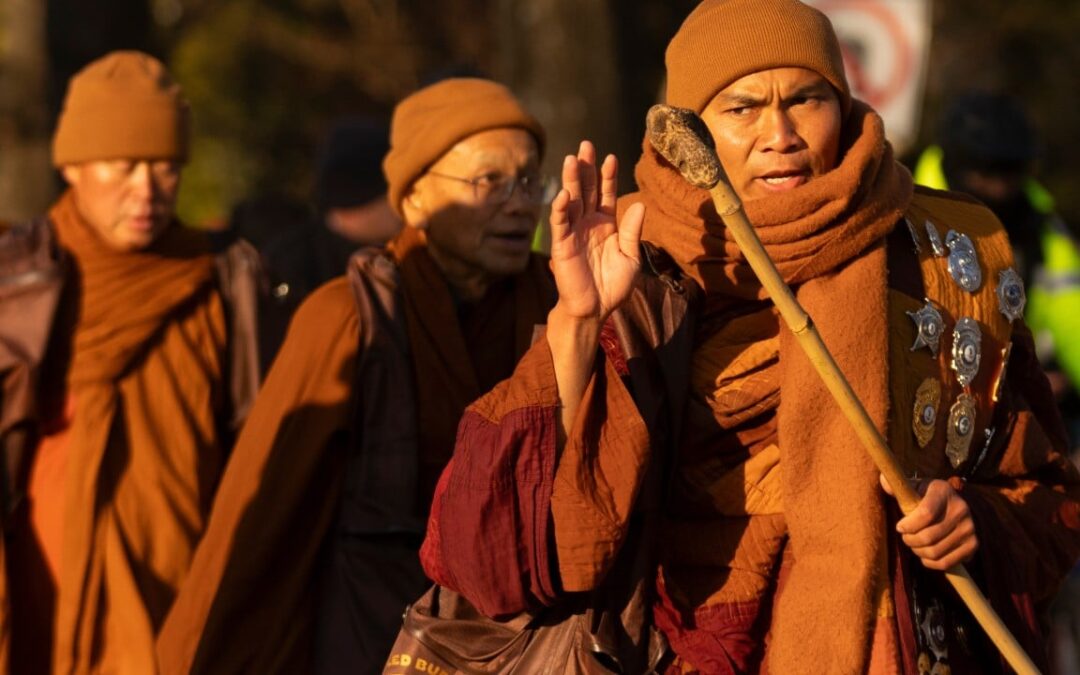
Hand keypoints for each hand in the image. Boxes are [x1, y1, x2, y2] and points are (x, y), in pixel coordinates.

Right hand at [549, 141, 643, 323]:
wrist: (595, 309)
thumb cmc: (613, 286)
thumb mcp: (631, 257)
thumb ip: (633, 231)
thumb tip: (640, 203)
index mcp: (606, 224)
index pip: (605, 194)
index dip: (607, 176)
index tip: (610, 157)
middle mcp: (588, 223)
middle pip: (586, 190)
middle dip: (586, 168)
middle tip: (585, 145)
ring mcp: (573, 232)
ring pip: (572, 201)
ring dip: (571, 181)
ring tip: (572, 159)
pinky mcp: (562, 245)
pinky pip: (560, 224)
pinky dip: (560, 209)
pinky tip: (563, 194)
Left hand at [880, 475, 978, 570]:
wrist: (954, 506)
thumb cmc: (926, 497)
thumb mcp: (914, 487)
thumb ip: (898, 486)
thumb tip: (883, 480)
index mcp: (943, 491)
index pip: (925, 514)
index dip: (908, 525)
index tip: (899, 527)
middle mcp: (961, 509)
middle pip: (928, 537)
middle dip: (909, 540)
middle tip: (905, 537)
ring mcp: (969, 529)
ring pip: (934, 552)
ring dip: (918, 552)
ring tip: (914, 544)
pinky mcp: (973, 545)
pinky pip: (945, 563)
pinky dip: (930, 562)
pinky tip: (925, 554)